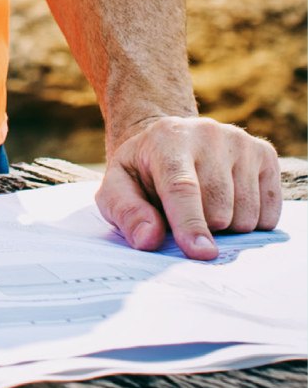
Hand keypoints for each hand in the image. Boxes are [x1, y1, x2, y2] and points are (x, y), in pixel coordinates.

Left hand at [96, 114, 281, 259]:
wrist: (171, 140)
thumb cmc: (143, 172)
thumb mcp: (118, 188)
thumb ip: (126, 213)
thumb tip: (149, 238)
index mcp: (167, 139)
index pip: (183, 187)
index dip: (191, 224)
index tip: (201, 254)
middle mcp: (207, 134)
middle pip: (219, 210)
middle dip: (204, 229)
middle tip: (185, 214)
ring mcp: (239, 142)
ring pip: (247, 216)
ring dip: (228, 227)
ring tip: (206, 205)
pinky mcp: (264, 154)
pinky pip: (270, 213)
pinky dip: (252, 221)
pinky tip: (230, 201)